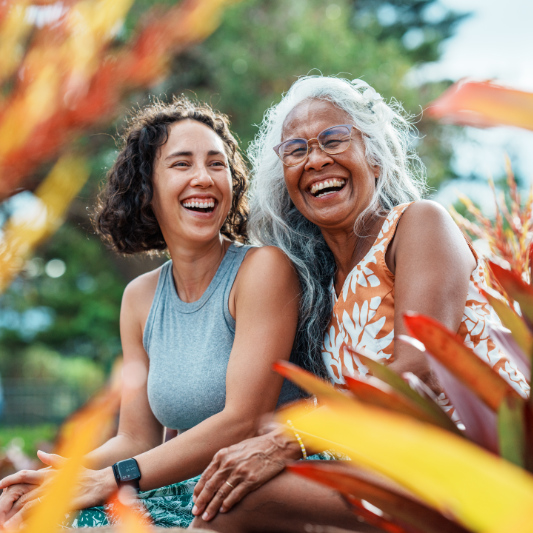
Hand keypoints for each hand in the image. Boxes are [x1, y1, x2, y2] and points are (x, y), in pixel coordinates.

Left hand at [1, 451, 115, 529]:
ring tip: (7, 525)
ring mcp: (57, 492)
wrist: (105, 480)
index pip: (25, 476)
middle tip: (0, 514)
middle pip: (24, 494)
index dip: (10, 481)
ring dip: (17, 516)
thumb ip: (54, 460)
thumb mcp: (70, 464)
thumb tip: (39, 452)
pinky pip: (45, 513)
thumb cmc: (88, 474)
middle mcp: (51, 482)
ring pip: (31, 505)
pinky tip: (26, 526)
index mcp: (51, 473)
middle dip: (9, 504)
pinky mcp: (64, 502)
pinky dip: (33, 519)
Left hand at [192, 425, 301, 520]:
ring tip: (207, 516)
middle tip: (196, 512)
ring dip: (212, 507)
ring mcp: (240, 472)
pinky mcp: (251, 480)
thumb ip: (225, 459)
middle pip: (211, 486)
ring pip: (221, 493)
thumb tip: (214, 474)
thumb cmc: (257, 446)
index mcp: (223, 454)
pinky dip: (228, 504)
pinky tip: (223, 511)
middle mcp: (229, 463)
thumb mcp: (237, 448)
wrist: (277, 445)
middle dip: (202, 501)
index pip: (206, 475)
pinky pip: (235, 495)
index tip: (195, 499)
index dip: (199, 490)